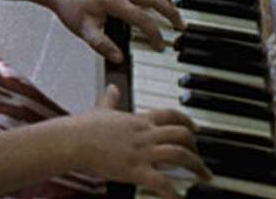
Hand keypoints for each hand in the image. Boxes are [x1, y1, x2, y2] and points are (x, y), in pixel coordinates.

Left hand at [49, 0, 182, 62]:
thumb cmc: (71, 8)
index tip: (161, 46)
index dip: (155, 35)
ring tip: (176, 11)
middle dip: (171, 13)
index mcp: (115, 1)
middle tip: (181, 27)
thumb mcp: (84, 30)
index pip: (143, 19)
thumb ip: (102, 45)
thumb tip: (119, 58)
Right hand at [65, 87, 209, 198]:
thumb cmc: (83, 127)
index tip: (196, 129)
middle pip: (182, 134)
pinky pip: (162, 182)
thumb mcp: (101, 110)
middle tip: (200, 159)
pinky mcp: (135, 170)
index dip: (188, 121)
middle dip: (197, 147)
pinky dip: (175, 193)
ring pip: (180, 154)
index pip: (171, 115)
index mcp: (138, 120)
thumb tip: (112, 88)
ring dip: (196, 166)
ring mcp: (142, 152)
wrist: (72, 140)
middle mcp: (145, 134)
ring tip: (204, 177)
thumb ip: (111, 100)